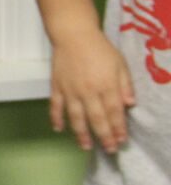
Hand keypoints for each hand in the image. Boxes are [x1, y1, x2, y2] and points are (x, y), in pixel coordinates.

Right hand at [49, 30, 134, 153]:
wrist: (73, 34)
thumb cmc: (100, 48)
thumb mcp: (120, 64)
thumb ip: (125, 85)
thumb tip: (129, 105)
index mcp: (106, 85)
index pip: (114, 112)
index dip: (118, 128)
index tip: (121, 140)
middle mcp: (88, 91)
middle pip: (97, 118)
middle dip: (104, 136)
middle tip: (109, 150)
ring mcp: (70, 90)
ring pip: (76, 117)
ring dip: (81, 133)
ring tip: (86, 146)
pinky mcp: (57, 86)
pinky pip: (55, 106)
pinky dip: (56, 118)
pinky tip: (59, 129)